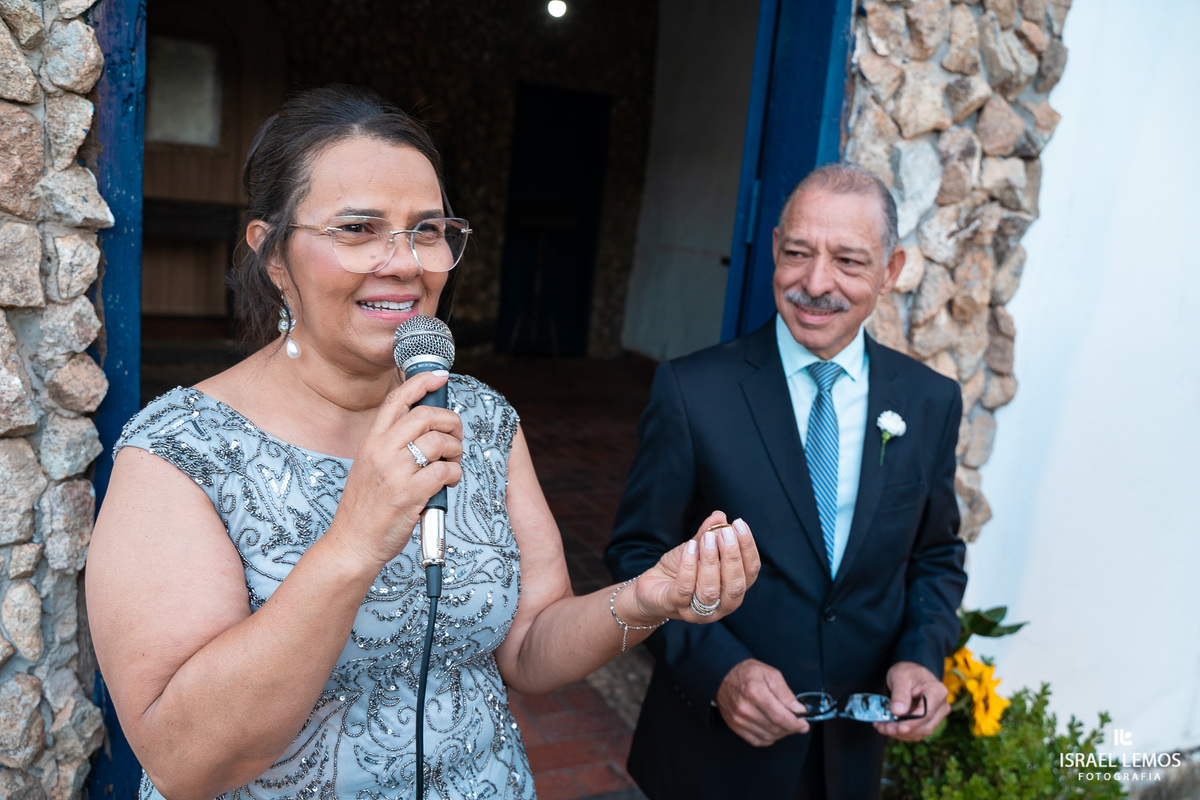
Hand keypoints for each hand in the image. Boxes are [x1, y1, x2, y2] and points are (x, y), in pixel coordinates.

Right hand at [332, 371, 463, 566]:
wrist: (352, 543)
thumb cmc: (365, 508)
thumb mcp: (369, 466)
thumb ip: (391, 446)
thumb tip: (426, 428)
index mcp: (370, 442)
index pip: (396, 400)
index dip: (420, 382)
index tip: (439, 376)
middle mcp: (381, 452)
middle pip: (425, 416)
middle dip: (450, 421)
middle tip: (456, 436)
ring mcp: (395, 472)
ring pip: (439, 442)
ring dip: (455, 450)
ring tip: (453, 462)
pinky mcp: (410, 494)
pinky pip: (445, 470)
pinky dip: (455, 473)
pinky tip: (449, 482)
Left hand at [630, 511, 760, 624]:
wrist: (651, 587)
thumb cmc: (679, 570)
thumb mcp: (695, 549)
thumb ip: (708, 534)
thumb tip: (720, 516)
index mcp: (732, 590)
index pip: (750, 573)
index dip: (748, 548)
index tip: (740, 524)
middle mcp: (721, 606)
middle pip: (735, 586)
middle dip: (732, 557)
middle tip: (725, 532)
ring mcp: (698, 612)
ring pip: (710, 590)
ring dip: (710, 561)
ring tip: (707, 538)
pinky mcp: (675, 606)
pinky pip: (685, 588)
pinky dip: (689, 566)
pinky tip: (690, 547)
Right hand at [715, 659, 808, 746]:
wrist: (722, 675)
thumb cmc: (747, 672)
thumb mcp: (770, 674)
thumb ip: (786, 693)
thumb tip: (798, 710)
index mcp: (755, 692)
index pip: (780, 716)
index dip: (796, 723)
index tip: (804, 724)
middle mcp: (745, 708)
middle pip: (775, 728)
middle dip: (791, 728)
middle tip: (797, 723)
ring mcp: (738, 719)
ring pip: (768, 736)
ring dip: (781, 733)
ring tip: (785, 724)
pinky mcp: (735, 726)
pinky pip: (757, 741)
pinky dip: (768, 738)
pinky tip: (772, 729)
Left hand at [873, 661, 949, 740]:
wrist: (912, 674)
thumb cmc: (907, 672)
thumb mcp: (900, 677)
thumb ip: (900, 694)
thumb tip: (898, 712)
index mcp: (937, 692)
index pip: (926, 713)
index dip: (912, 723)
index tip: (898, 728)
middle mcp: (941, 706)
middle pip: (924, 726)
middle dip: (901, 730)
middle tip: (881, 727)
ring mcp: (936, 716)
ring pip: (919, 732)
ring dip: (899, 733)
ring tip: (881, 727)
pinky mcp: (929, 723)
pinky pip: (916, 733)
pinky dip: (901, 733)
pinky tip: (887, 727)